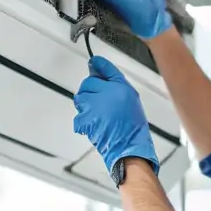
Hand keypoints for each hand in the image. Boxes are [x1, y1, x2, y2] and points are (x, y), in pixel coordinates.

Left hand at [72, 55, 158, 174]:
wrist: (129, 146)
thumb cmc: (132, 124)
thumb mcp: (130, 94)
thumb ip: (112, 78)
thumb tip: (95, 64)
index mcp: (117, 86)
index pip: (99, 68)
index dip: (97, 72)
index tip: (96, 69)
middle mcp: (104, 94)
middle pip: (87, 83)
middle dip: (91, 90)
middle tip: (102, 101)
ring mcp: (92, 108)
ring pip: (81, 98)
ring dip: (86, 104)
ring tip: (100, 114)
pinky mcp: (85, 121)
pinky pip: (78, 116)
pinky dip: (84, 121)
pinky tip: (96, 123)